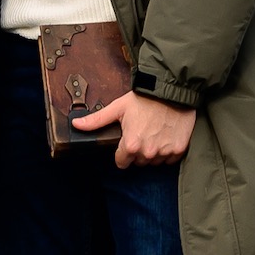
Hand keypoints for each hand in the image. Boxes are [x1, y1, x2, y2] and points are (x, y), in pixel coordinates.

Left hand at [71, 91, 194, 168]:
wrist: (172, 91)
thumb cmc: (144, 98)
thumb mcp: (118, 107)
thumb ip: (97, 120)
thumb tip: (76, 124)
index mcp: (131, 145)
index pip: (121, 163)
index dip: (122, 152)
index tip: (127, 141)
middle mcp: (148, 152)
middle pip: (138, 162)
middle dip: (138, 151)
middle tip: (141, 132)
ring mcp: (165, 152)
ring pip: (154, 161)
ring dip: (153, 151)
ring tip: (154, 132)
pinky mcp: (179, 150)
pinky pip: (170, 159)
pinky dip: (168, 150)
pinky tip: (165, 135)